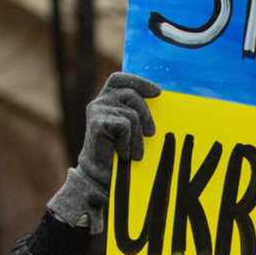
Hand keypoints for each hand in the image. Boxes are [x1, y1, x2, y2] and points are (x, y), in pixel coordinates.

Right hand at [48, 73, 159, 229]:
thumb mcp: (130, 126)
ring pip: (131, 114)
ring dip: (138, 137)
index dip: (138, 81)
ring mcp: (96, 111)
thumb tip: (159, 97)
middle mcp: (99, 101)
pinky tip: (122, 153)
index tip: (157, 93)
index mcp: (106, 99)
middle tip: (151, 134)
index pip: (120, 79)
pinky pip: (125, 126)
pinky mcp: (96, 122)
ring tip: (134, 152)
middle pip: (131, 95)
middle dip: (146, 114)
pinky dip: (128, 142)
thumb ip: (136, 110)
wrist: (100, 175)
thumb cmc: (118, 151)